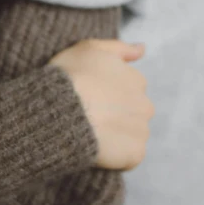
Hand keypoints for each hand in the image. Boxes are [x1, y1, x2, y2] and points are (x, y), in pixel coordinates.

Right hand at [48, 40, 154, 170]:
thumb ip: (119, 47)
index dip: (108, 94)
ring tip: (90, 133)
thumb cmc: (69, 77)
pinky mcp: (135, 153)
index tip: (90, 97)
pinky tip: (97, 149)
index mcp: (136, 79)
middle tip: (89, 117)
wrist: (58, 110)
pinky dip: (116, 156)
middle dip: (117, 115)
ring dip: (116, 136)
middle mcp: (145, 104)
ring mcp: (141, 130)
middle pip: (134, 112)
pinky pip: (129, 157)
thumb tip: (142, 49)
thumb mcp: (89, 49)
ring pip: (133, 135)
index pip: (130, 89)